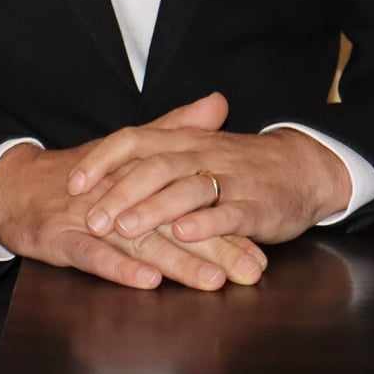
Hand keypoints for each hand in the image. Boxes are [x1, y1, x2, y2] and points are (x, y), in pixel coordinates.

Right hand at [0, 97, 265, 291]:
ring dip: (176, 261)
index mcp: (137, 175)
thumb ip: (172, 130)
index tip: (262, 242)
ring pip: (138, 240)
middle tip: (250, 270)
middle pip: (170, 222)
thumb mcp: (125, 151)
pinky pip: (92, 254)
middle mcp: (116, 195)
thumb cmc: (76, 177)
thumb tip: (218, 101)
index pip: (187, 198)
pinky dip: (119, 266)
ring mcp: (87, 217)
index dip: (224, 221)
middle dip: (213, 247)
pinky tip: (147, 279)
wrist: (13, 187)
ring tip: (212, 280)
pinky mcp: (60, 238)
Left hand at [67, 91, 352, 246]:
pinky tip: (183, 234)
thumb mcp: (195, 150)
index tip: (72, 183)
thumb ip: (155, 153)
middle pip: (153, 167)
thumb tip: (106, 161)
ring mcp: (229, 179)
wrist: (302, 167)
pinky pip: (228, 213)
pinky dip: (205, 224)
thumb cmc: (238, 165)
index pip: (133, 139)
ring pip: (185, 189)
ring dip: (153, 209)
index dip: (101, 160)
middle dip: (118, 193)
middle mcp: (201, 154)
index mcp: (182, 139)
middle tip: (90, 218)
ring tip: (124, 228)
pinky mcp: (255, 206)